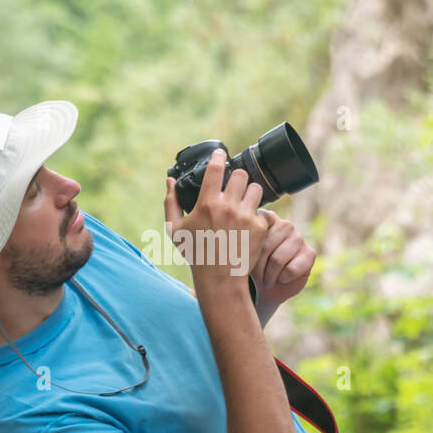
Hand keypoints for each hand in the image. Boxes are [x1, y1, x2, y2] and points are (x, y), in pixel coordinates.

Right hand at [163, 149, 268, 288]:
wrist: (220, 278)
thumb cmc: (196, 253)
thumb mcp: (175, 229)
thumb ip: (171, 202)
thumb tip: (169, 181)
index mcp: (207, 204)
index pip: (216, 169)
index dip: (219, 157)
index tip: (220, 153)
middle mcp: (228, 207)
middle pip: (241, 175)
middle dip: (237, 178)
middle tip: (233, 185)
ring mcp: (246, 217)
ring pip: (255, 188)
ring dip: (249, 192)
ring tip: (243, 202)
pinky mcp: (260, 227)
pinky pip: (263, 211)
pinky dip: (256, 214)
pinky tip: (249, 222)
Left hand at [249, 209, 314, 305]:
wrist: (269, 290)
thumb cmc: (254, 269)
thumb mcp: (244, 255)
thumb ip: (243, 242)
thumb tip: (238, 237)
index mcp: (267, 219)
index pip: (256, 227)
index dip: (249, 250)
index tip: (245, 260)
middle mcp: (284, 224)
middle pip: (266, 247)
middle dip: (258, 267)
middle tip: (257, 276)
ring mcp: (299, 237)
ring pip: (278, 259)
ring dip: (269, 276)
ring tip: (267, 280)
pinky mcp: (310, 253)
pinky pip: (291, 269)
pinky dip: (283, 279)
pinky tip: (282, 278)